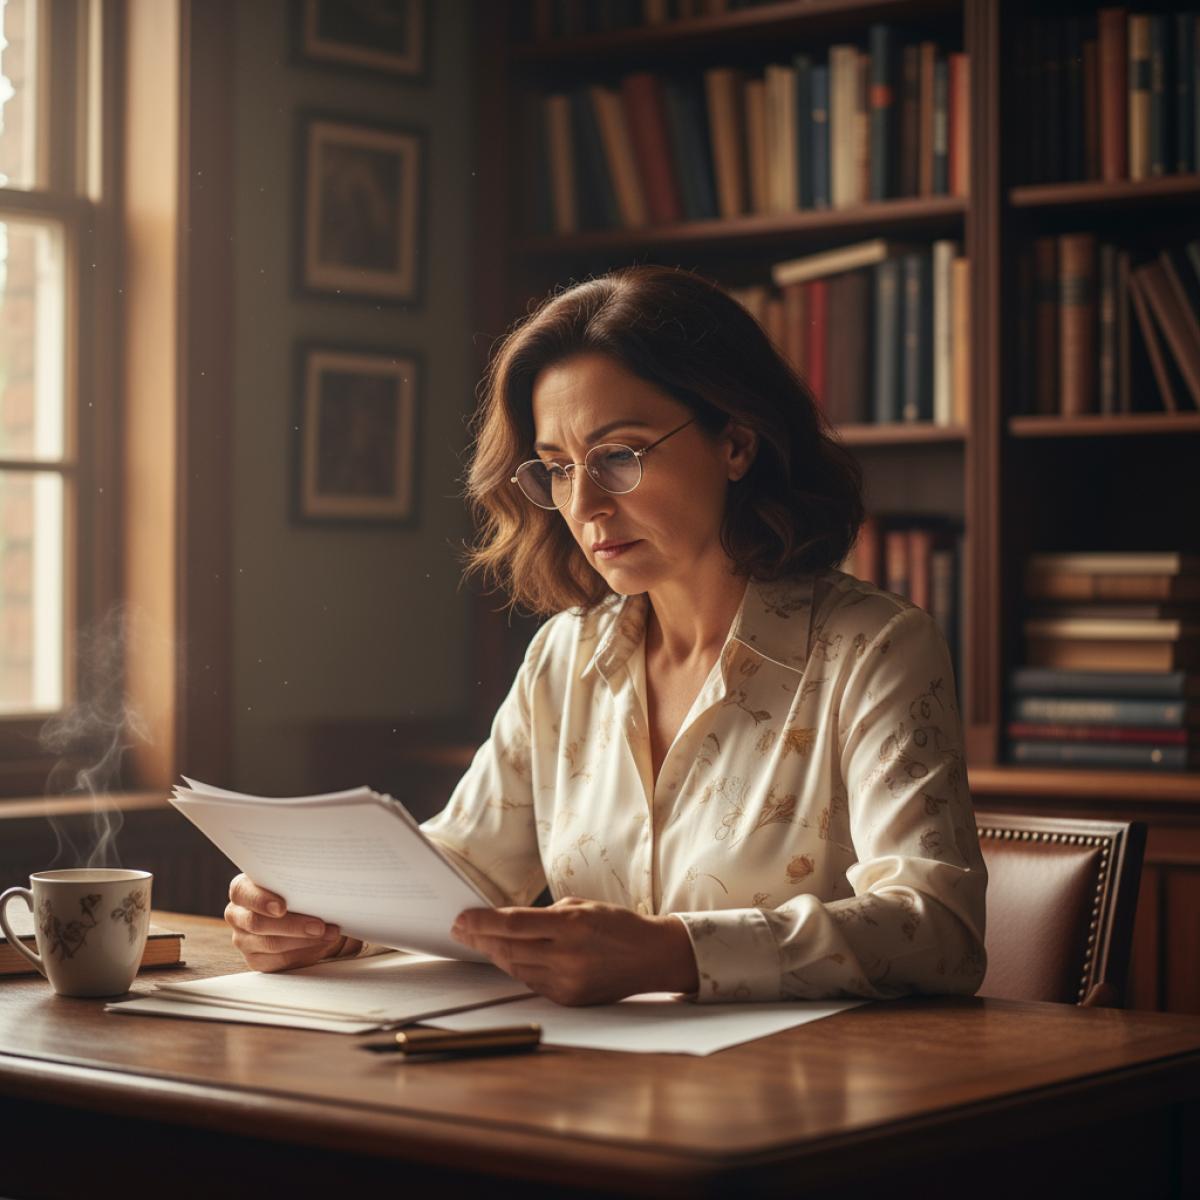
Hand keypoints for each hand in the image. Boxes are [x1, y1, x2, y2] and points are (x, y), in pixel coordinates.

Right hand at [224, 873, 358, 972]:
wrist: (303, 912)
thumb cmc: (298, 891)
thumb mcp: (296, 881)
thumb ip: (300, 880)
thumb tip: (324, 883)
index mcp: (242, 890)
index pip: (242, 892)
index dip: (261, 900)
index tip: (282, 907)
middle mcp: (237, 915)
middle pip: (257, 923)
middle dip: (293, 925)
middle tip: (320, 926)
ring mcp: (244, 940)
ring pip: (271, 944)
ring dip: (305, 941)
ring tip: (330, 934)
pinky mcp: (257, 960)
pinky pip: (278, 962)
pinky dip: (304, 954)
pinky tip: (322, 946)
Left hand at [450, 896, 699, 1005]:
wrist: (652, 957)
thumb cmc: (618, 924)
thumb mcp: (583, 906)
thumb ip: (546, 915)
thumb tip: (510, 923)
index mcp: (571, 926)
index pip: (514, 925)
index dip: (482, 922)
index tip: (461, 918)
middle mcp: (567, 956)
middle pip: (508, 948)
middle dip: (479, 938)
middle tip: (460, 929)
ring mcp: (567, 981)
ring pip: (515, 967)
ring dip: (494, 953)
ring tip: (478, 940)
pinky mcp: (568, 998)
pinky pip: (531, 981)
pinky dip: (517, 967)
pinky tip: (507, 956)